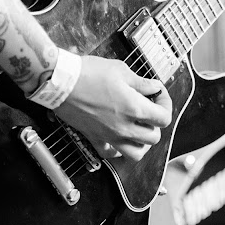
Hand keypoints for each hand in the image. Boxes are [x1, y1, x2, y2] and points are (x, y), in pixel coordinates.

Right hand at [54, 56, 172, 161]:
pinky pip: (111, 153)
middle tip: (148, 108)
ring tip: (137, 126)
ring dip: (141, 141)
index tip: (157, 94)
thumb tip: (154, 88)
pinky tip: (118, 136)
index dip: (165, 104)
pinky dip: (118, 149)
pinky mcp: (94, 138)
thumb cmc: (88, 73)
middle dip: (155, 122)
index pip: (164, 118)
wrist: (60, 82)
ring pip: (136, 153)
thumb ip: (142, 83)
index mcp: (134, 109)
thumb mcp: (121, 70)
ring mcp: (109, 136)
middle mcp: (124, 127)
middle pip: (154, 137)